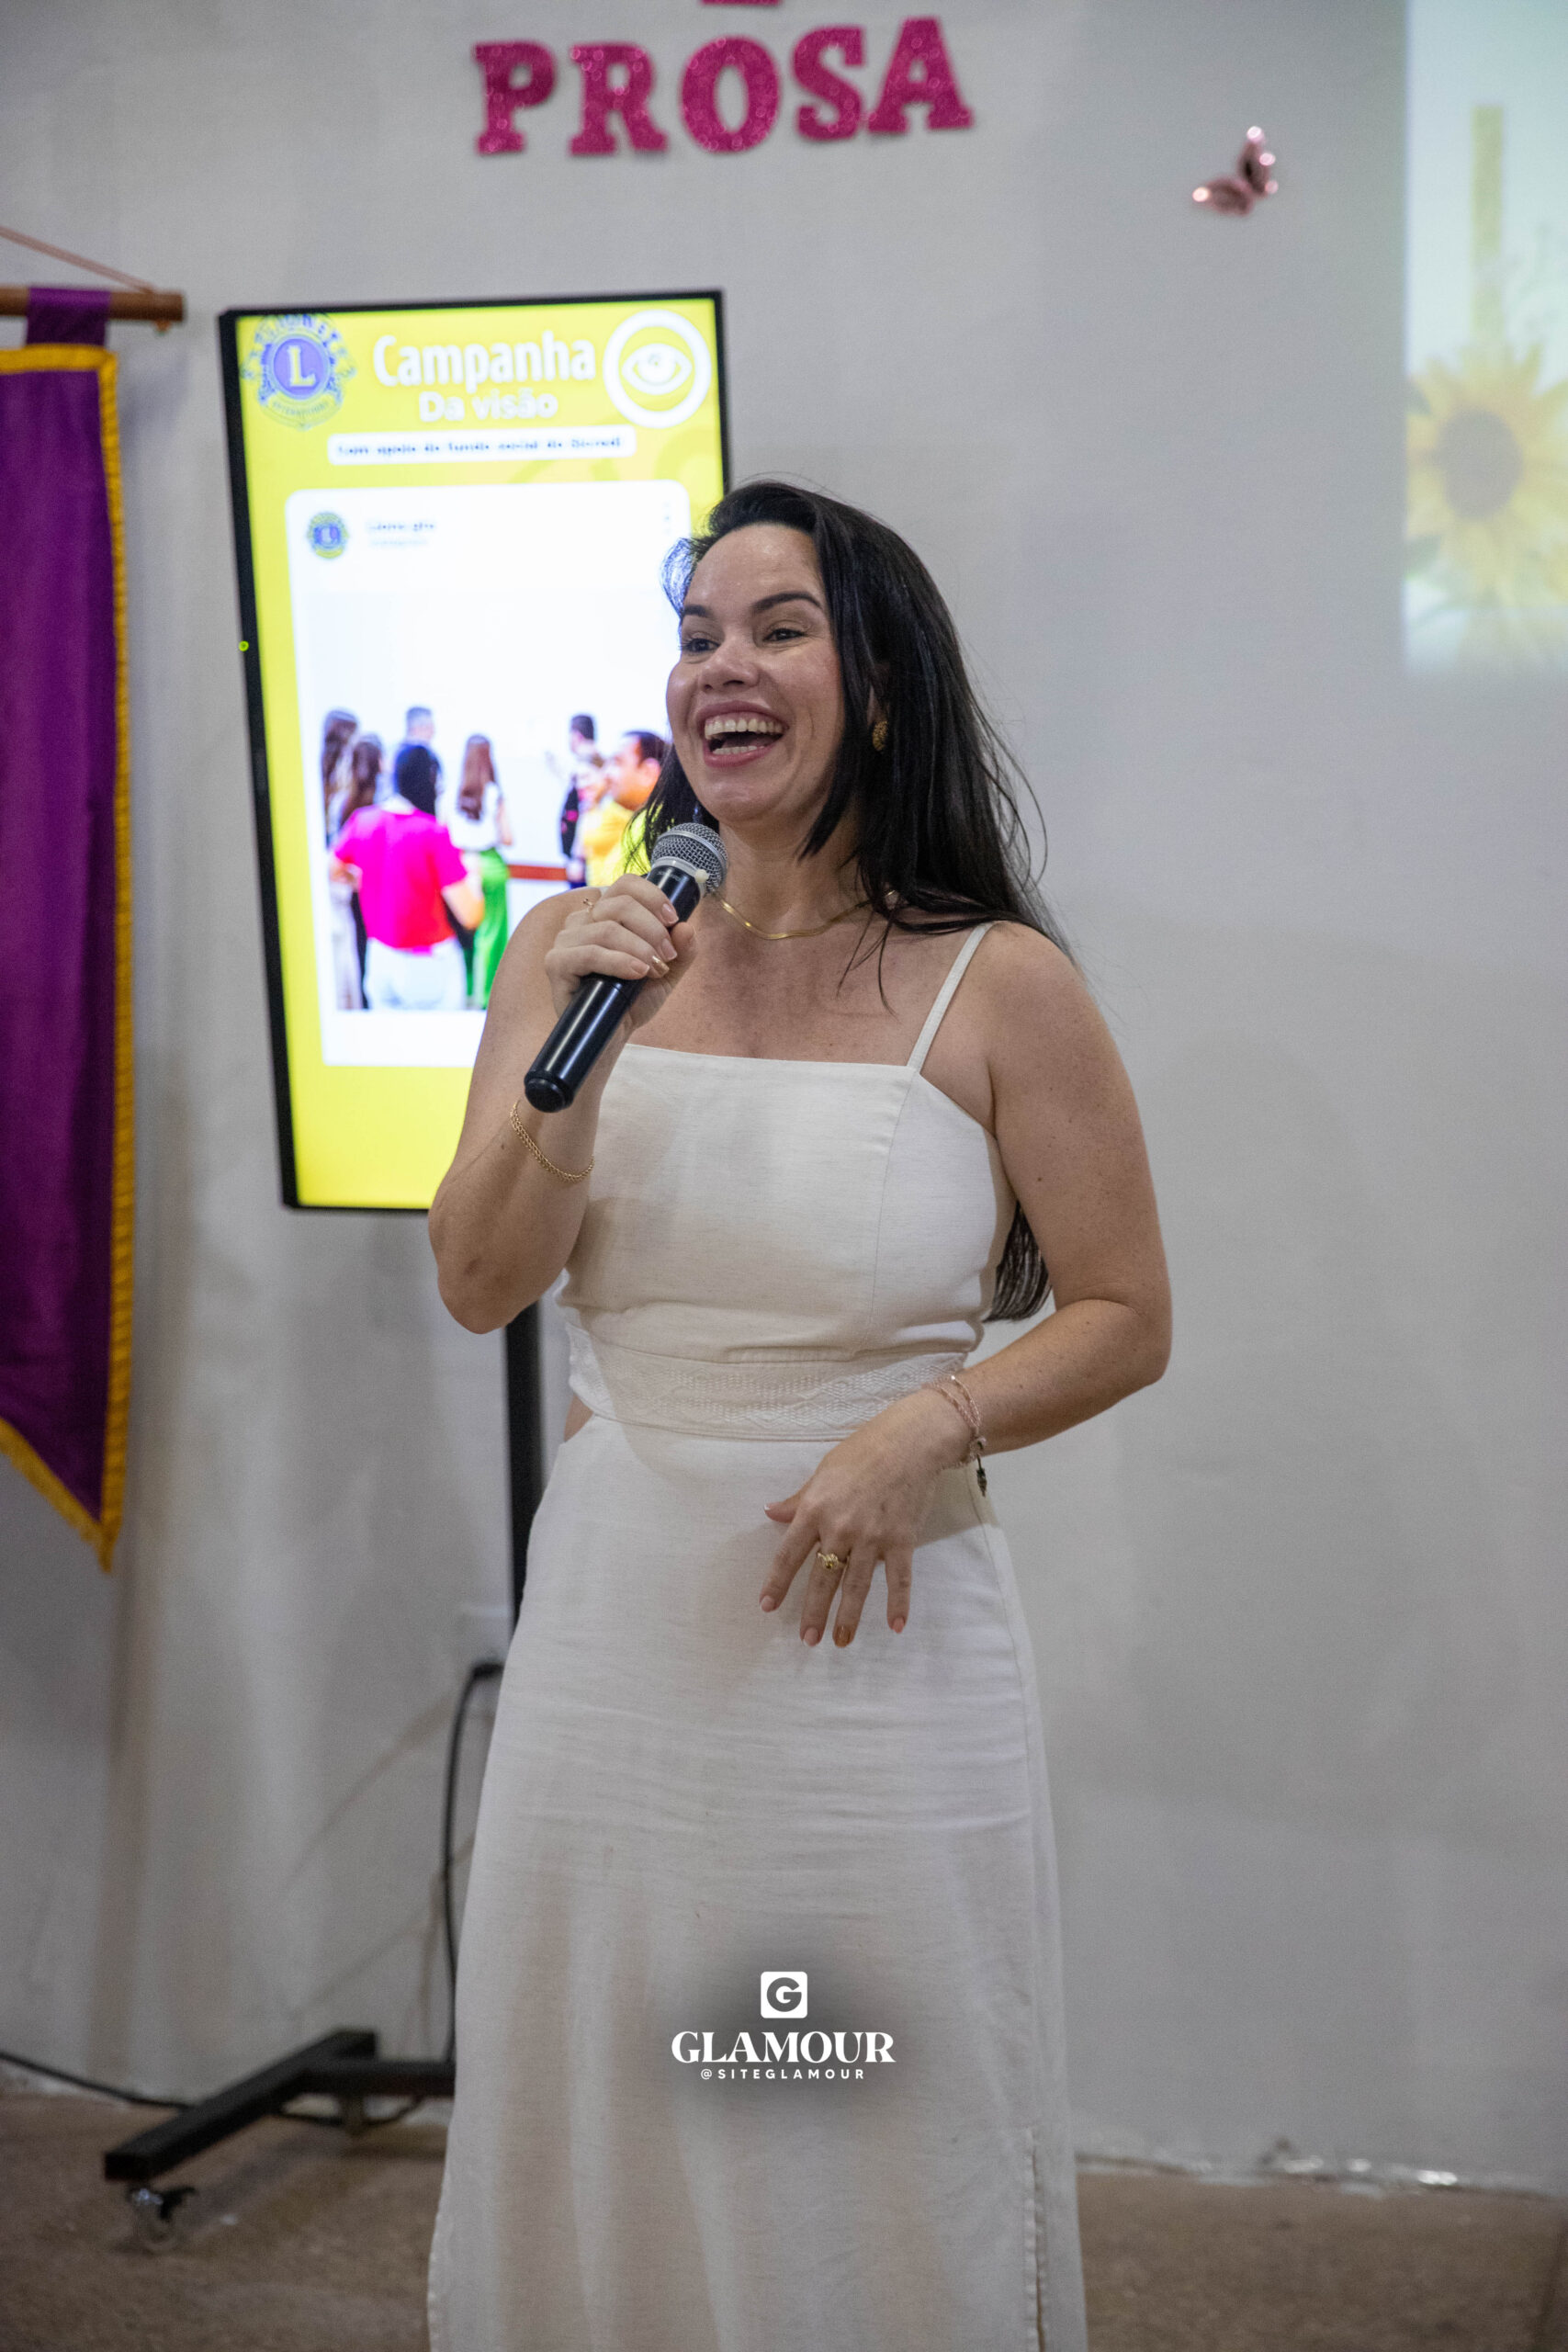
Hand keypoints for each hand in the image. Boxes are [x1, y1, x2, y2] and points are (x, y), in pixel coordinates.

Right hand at [542, 876, 694, 1029]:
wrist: (610, 1035)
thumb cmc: (633, 1000)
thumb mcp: (666, 974)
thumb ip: (681, 951)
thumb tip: (687, 927)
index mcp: (605, 914)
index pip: (625, 884)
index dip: (652, 896)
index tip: (673, 919)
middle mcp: (583, 920)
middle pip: (619, 904)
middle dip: (652, 929)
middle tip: (667, 957)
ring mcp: (566, 940)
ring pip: (606, 929)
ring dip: (639, 948)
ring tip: (655, 970)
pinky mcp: (556, 963)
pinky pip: (589, 953)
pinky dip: (618, 961)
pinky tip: (637, 973)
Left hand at [759, 1390, 966, 1646]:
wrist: (911, 1442)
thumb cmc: (863, 1450)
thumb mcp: (823, 1471)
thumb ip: (799, 1499)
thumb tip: (771, 1512)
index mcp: (816, 1510)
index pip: (790, 1554)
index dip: (777, 1582)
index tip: (767, 1607)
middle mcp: (841, 1528)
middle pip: (823, 1578)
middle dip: (814, 1612)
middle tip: (807, 1640)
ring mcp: (873, 1537)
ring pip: (857, 1586)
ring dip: (848, 1617)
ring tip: (841, 1642)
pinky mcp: (902, 1540)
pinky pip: (899, 1579)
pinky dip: (898, 1604)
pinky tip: (895, 1627)